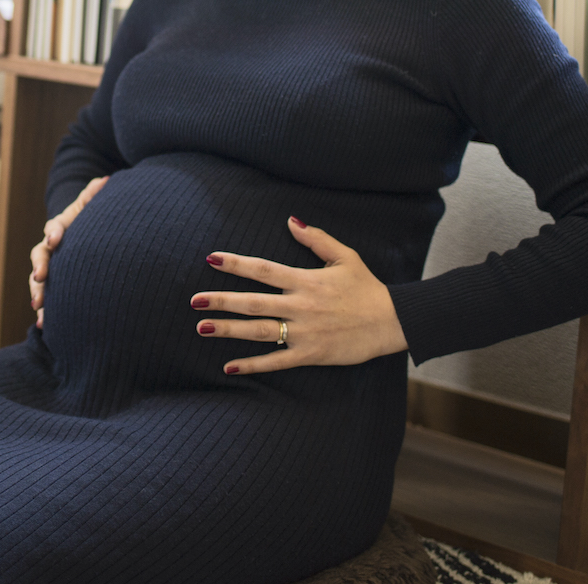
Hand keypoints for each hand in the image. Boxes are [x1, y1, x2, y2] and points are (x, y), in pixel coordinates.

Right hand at [29, 176, 108, 328]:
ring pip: (38, 281)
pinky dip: (45, 312)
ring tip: (39, 307)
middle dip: (39, 267)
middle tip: (41, 277)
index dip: (53, 232)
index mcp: (59, 229)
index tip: (55, 238)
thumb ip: (94, 195)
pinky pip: (47, 300)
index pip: (53, 228)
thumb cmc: (89, 222)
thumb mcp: (91, 207)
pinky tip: (45, 326)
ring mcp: (50, 270)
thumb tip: (106, 180)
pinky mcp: (55, 288)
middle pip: (39, 257)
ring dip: (38, 293)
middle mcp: (50, 250)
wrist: (86, 241)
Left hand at [191, 216, 407, 374]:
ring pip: (260, 331)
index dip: (235, 264)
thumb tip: (291, 220)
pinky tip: (230, 367)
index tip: (211, 259)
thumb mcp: (344, 256)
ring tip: (202, 328)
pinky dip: (253, 365)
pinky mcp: (311, 354)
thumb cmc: (367, 288)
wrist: (393, 321)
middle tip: (194, 301)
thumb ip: (316, 238)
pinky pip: (277, 361)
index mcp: (305, 280)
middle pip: (253, 302)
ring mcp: (304, 331)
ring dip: (229, 330)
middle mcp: (300, 305)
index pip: (262, 270)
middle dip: (221, 300)